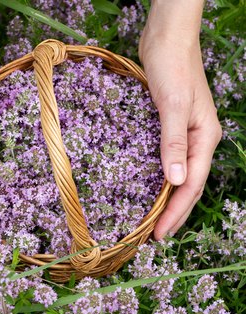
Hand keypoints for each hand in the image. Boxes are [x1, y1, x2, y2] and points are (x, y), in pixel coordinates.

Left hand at [139, 1, 221, 239]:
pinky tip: (147, 190)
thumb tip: (176, 180)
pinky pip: (167, 162)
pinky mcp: (169, 130)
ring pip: (179, 177)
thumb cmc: (173, 66)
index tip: (159, 234)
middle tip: (155, 237)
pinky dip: (160, 181)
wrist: (166, 37)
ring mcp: (184, 136)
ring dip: (167, 201)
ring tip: (153, 222)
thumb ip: (174, 142)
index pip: (192, 184)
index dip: (176, 212)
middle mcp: (198, 141)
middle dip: (174, 214)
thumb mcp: (174, 105)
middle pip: (188, 186)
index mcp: (205, 138)